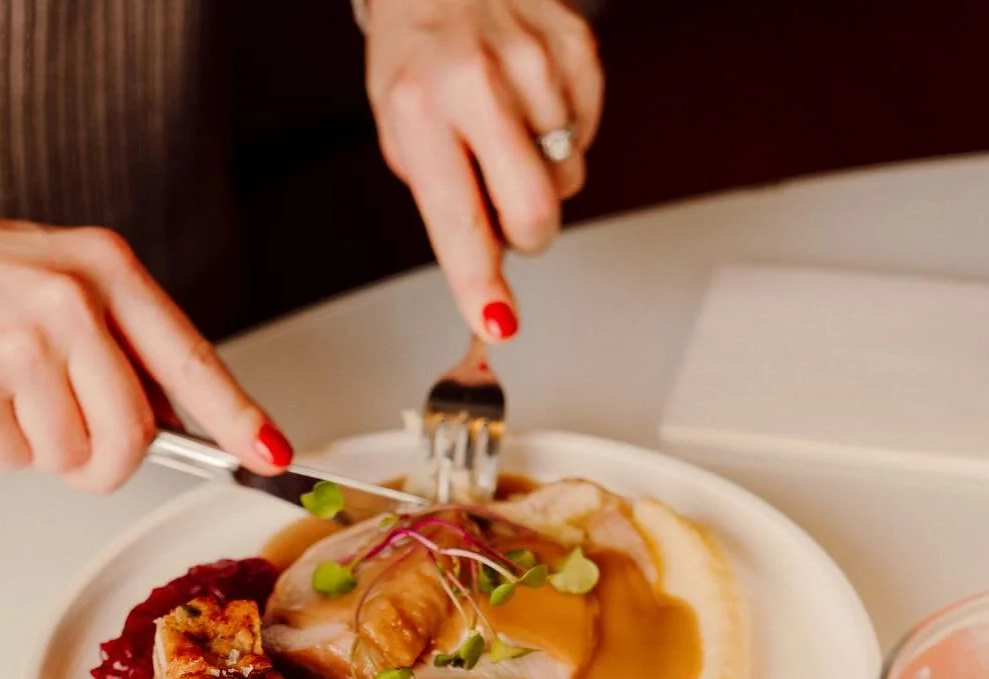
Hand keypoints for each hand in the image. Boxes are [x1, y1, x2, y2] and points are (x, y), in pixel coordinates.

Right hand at [0, 199, 293, 490]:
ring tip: (14, 396)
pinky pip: (17, 459)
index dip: (237, 417)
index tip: (272, 455)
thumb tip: (184, 425)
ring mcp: (18, 341)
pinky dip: (1, 447)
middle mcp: (68, 300)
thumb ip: (125, 344)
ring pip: (74, 456)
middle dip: (111, 461)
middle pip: (132, 433)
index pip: (190, 357)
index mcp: (106, 269)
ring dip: (48, 451)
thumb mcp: (65, 281)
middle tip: (80, 440)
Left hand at [363, 0, 603, 341]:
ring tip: (508, 133)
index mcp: (420, 110)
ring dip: (542, 177)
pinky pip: (587, 134)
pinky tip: (532, 106)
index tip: (497, 323)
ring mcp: (533, 61)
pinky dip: (564, 135)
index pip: (459, 223)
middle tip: (506, 215)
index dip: (480, 283)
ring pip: (567, 178)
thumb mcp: (401, 129)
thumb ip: (443, 197)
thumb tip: (489, 262)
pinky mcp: (574, 46)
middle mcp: (477, 82)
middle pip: (536, 212)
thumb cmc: (418, 54)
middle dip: (527, 236)